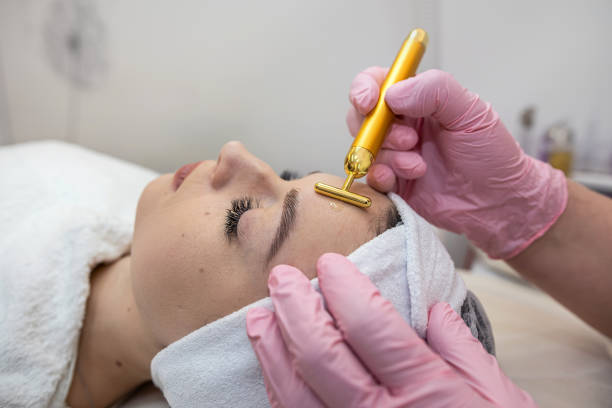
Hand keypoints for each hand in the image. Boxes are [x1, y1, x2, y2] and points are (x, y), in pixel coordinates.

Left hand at [246, 253, 535, 406]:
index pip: (369, 325)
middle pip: (319, 353)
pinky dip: (278, 393)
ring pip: (294, 392)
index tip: (329, 263)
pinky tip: (273, 370)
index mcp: (425, 392)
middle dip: (294, 307)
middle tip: (282, 278)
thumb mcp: (501, 402)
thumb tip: (434, 310)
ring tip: (259, 317)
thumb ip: (464, 351)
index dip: (344, 287)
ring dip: (271, 350)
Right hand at [347, 68, 566, 258]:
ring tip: (418, 165)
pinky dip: (382, 176)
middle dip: (377, 129)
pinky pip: (370, 177)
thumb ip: (435, 90)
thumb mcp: (470, 111)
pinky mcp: (393, 182)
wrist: (498, 201)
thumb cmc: (491, 154)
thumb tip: (393, 93)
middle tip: (409, 140)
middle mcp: (402, 125)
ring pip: (365, 148)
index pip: (377, 82)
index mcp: (418, 99)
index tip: (369, 102)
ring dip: (389, 156)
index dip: (365, 89)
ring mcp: (395, 154)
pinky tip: (407, 177)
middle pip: (362, 117)